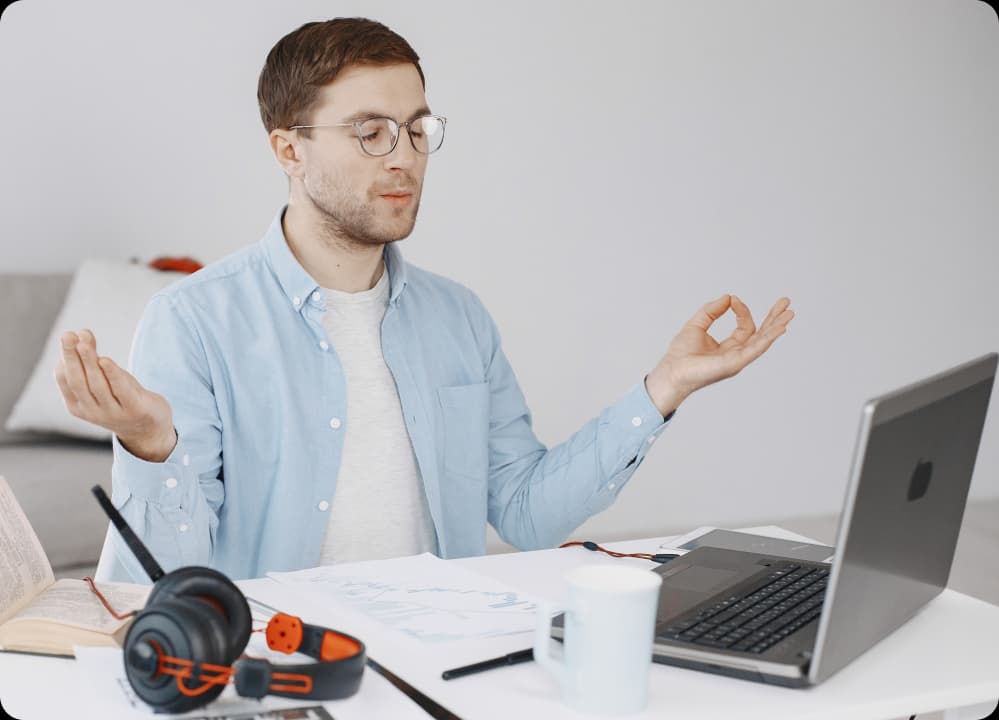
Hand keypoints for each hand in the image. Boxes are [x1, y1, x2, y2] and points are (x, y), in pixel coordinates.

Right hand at [54, 329, 176, 461]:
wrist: (148, 428)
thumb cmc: (122, 398)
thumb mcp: (105, 379)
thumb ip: (93, 359)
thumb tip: (82, 333)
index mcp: (78, 406)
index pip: (66, 380)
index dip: (67, 358)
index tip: (70, 335)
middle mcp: (92, 411)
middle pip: (78, 381)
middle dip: (72, 357)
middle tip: (68, 335)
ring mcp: (113, 413)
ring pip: (97, 385)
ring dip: (89, 362)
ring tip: (83, 344)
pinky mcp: (134, 410)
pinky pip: (120, 390)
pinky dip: (112, 374)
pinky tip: (105, 360)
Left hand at [644, 294, 793, 416]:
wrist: (671, 370)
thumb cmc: (680, 354)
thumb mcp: (697, 324)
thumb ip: (711, 310)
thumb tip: (728, 297)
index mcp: (729, 347)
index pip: (745, 326)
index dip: (742, 310)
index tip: (733, 300)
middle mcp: (736, 354)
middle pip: (761, 335)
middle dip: (774, 318)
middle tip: (786, 302)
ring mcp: (737, 360)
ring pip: (762, 341)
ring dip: (776, 327)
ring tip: (789, 314)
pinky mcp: (734, 364)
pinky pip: (755, 349)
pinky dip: (768, 338)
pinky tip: (779, 329)